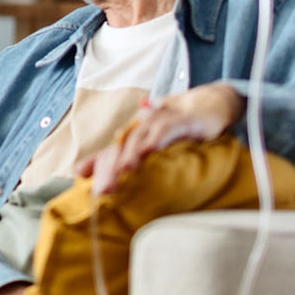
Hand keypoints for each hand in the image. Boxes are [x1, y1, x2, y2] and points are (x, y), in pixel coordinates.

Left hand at [76, 84, 244, 197]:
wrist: (209, 103)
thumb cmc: (177, 125)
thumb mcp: (152, 142)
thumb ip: (123, 156)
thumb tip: (85, 171)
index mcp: (135, 131)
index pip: (113, 150)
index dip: (100, 166)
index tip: (90, 187)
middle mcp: (143, 124)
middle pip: (122, 146)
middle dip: (112, 167)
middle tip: (103, 191)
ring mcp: (161, 120)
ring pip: (141, 137)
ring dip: (131, 154)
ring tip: (123, 171)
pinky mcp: (182, 120)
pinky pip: (167, 129)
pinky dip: (157, 139)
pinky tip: (149, 152)